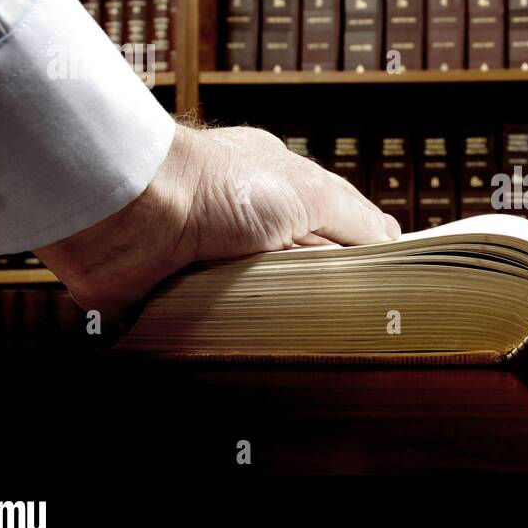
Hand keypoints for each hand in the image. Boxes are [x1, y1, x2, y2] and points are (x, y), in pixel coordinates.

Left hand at [34, 124, 399, 312]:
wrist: (133, 209)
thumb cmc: (216, 185)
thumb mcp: (310, 192)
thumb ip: (356, 218)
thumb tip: (395, 243)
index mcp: (274, 187)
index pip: (329, 224)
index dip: (355, 252)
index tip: (381, 286)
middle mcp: (241, 219)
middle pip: (299, 266)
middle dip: (319, 290)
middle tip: (351, 324)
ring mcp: (209, 256)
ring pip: (262, 299)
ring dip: (278, 316)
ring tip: (306, 339)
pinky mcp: (178, 292)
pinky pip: (216, 324)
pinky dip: (234, 334)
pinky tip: (255, 342)